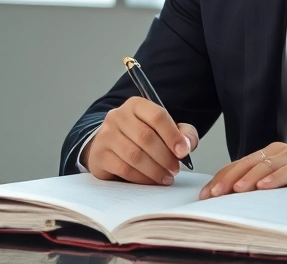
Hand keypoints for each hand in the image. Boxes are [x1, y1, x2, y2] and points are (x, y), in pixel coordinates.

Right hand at [83, 97, 198, 185]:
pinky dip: (142, 178)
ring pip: (135, 155)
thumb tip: (187, 145)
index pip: (157, 116)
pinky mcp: (100, 154)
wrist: (110, 147)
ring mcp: (106, 135)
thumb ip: (183, 133)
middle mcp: (118, 116)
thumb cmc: (141, 137)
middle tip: (175, 169)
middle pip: (146, 137)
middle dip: (165, 156)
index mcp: (136, 105)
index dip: (173, 135)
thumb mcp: (165, 130)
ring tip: (166, 177)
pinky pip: (124, 169)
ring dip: (155, 170)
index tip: (183, 152)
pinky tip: (151, 180)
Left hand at [199, 142, 286, 198]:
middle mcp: (277, 151)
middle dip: (228, 179)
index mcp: (266, 154)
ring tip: (235, 190)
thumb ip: (258, 187)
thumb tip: (228, 201)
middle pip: (247, 164)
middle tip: (214, 194)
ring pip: (265, 166)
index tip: (206, 194)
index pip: (238, 165)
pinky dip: (275, 179)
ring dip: (248, 178)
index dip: (221, 178)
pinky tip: (264, 187)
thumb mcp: (278, 186)